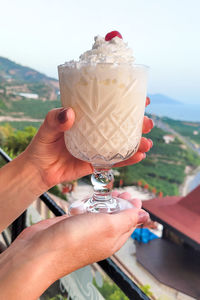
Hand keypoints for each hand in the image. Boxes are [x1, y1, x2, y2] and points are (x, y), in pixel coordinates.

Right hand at [0, 193, 148, 298]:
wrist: (41, 250)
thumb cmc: (74, 241)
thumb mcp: (108, 226)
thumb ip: (127, 219)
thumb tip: (145, 215)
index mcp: (113, 239)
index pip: (130, 222)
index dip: (133, 207)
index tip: (132, 194)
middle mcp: (101, 236)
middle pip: (116, 216)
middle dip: (119, 202)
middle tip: (118, 191)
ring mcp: (85, 230)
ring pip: (99, 212)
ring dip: (103, 202)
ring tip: (103, 194)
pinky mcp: (72, 224)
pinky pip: (84, 211)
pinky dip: (86, 204)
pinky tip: (85, 201)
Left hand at [25, 97, 152, 189]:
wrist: (39, 170)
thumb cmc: (42, 145)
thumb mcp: (47, 128)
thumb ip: (55, 119)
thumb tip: (69, 113)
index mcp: (87, 118)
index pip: (109, 107)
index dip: (127, 102)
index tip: (144, 99)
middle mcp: (95, 132)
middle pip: (121, 125)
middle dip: (138, 124)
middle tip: (148, 122)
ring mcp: (98, 148)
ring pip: (122, 144)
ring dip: (137, 143)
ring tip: (147, 143)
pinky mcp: (96, 163)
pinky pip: (114, 161)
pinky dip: (127, 160)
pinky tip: (139, 156)